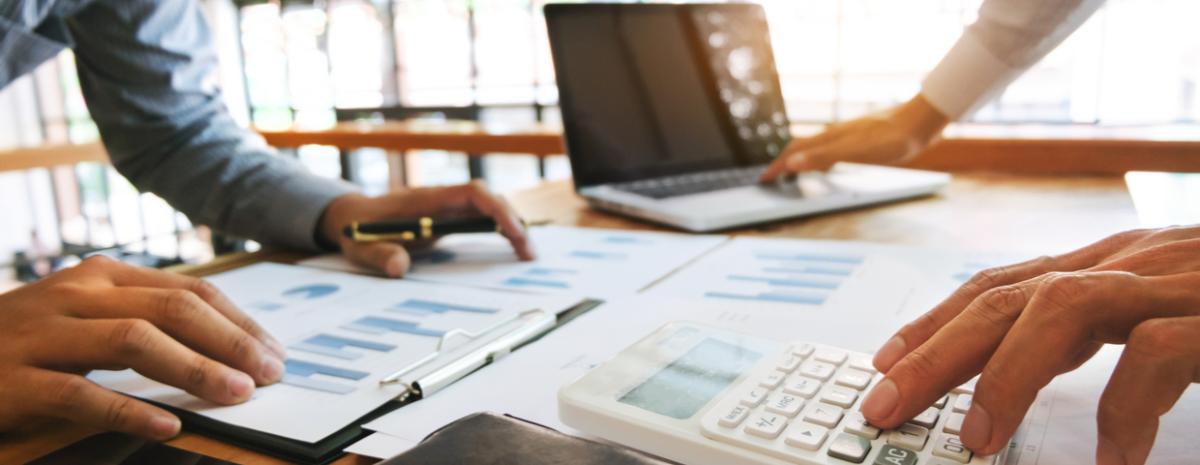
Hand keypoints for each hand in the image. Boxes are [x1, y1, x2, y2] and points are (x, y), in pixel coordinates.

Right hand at [0, 256, 285, 438]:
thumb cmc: (29, 342)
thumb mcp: (90, 318)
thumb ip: (147, 322)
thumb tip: (228, 348)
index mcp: (104, 277)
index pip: (190, 292)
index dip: (239, 323)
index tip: (274, 353)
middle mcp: (77, 294)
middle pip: (171, 310)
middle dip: (230, 342)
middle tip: (269, 374)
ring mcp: (44, 334)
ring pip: (134, 341)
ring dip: (194, 368)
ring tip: (236, 394)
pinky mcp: (15, 380)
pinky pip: (81, 393)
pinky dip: (129, 410)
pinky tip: (167, 425)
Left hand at [319, 181, 534, 277]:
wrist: (350, 218)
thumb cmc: (356, 230)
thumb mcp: (361, 248)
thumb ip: (379, 256)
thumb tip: (399, 268)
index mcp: (426, 201)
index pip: (472, 193)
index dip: (496, 208)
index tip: (512, 232)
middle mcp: (441, 200)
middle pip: (488, 200)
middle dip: (513, 221)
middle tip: (529, 252)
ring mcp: (446, 208)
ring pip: (489, 208)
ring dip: (511, 226)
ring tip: (527, 254)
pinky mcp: (448, 219)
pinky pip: (481, 219)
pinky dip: (500, 231)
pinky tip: (512, 248)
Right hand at [760, 94, 949, 180]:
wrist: (921, 121)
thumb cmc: (892, 138)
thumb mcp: (856, 152)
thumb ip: (824, 157)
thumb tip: (792, 162)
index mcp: (831, 138)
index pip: (796, 151)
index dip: (778, 165)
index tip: (764, 179)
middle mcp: (836, 134)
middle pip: (802, 146)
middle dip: (785, 160)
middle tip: (773, 175)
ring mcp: (849, 135)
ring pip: (817, 146)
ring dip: (802, 158)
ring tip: (795, 170)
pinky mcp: (863, 138)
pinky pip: (833, 148)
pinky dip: (822, 157)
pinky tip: (831, 162)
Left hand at [858, 226, 1199, 463]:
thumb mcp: (1158, 307)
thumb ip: (1089, 331)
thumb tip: (1017, 370)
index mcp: (1109, 264)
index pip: (1003, 286)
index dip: (935, 322)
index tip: (882, 363)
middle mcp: (1131, 262)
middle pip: (1008, 298)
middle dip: (934, 353)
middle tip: (886, 406)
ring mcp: (1173, 283)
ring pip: (1062, 308)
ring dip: (1008, 375)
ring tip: (976, 438)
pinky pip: (1155, 353)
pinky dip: (1125, 409)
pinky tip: (1114, 458)